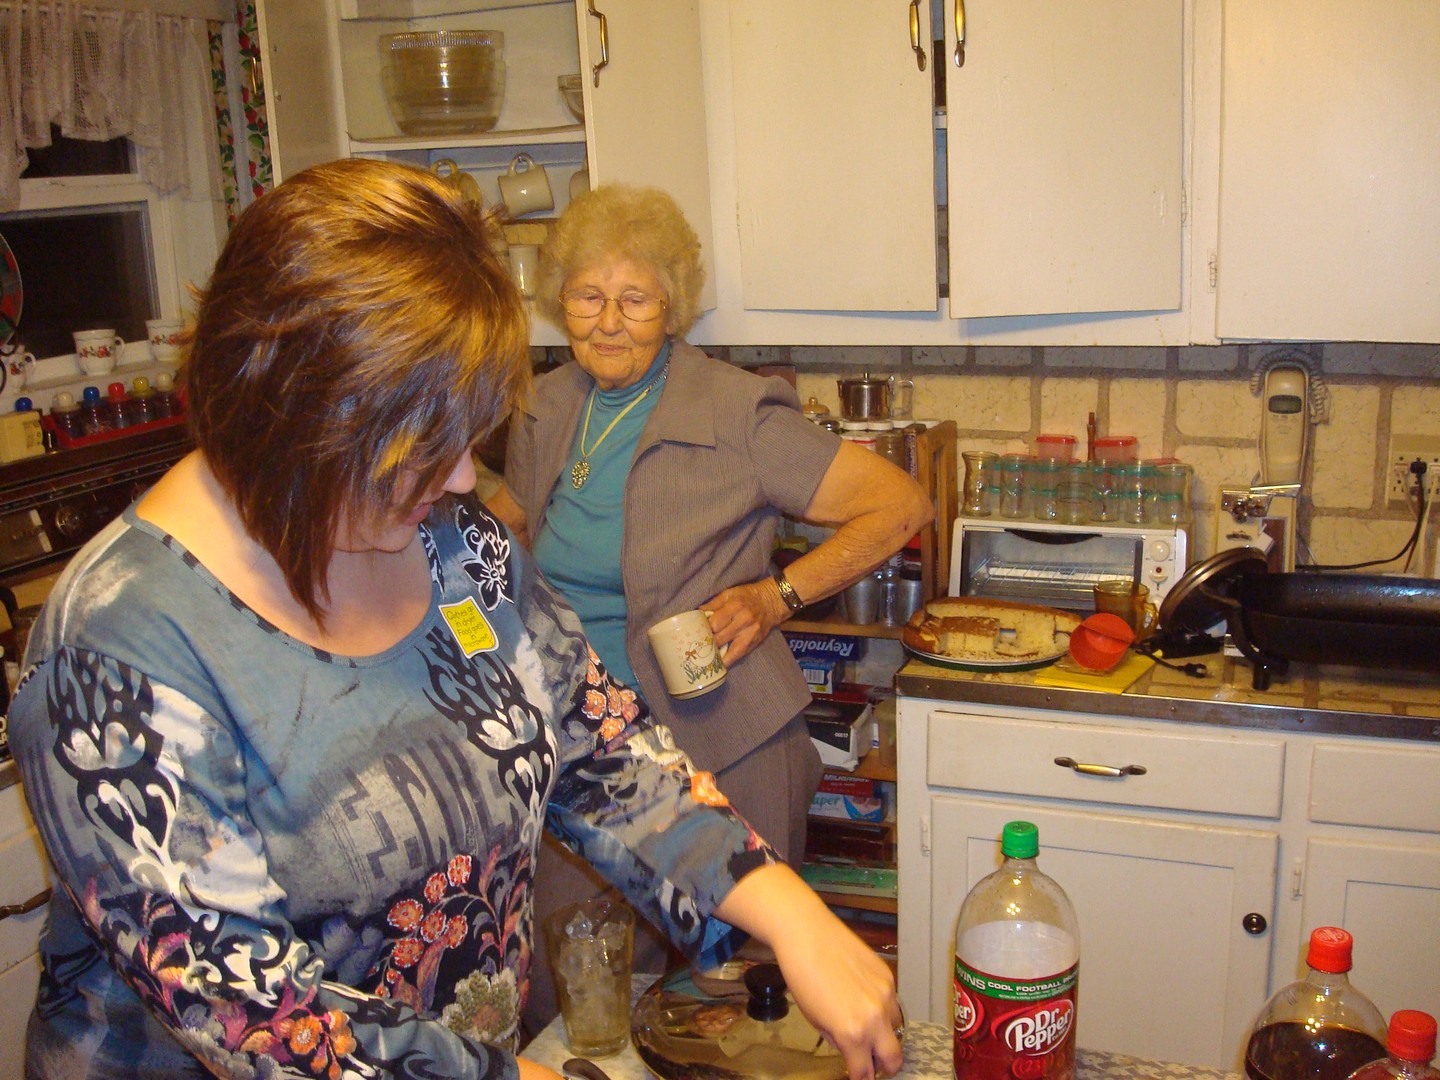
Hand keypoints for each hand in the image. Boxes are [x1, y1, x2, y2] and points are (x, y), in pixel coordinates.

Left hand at [702, 579, 788, 664]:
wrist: (772, 602)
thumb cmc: (748, 596)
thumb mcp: (729, 593)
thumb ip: (713, 604)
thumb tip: (696, 613)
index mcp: (735, 607)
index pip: (714, 624)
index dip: (703, 629)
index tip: (696, 632)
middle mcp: (743, 622)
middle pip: (719, 638)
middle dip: (707, 643)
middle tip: (697, 646)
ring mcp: (750, 634)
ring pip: (729, 651)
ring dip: (716, 655)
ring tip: (705, 657)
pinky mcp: (754, 643)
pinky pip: (738, 656)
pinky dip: (728, 661)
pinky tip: (718, 664)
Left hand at [713, 864, 904, 1079]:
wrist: (808, 934)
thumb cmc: (802, 978)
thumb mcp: (815, 1020)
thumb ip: (838, 1040)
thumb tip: (851, 1050)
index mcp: (852, 1033)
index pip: (865, 1072)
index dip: (861, 1078)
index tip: (858, 1076)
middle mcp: (875, 1018)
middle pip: (893, 1058)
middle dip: (884, 1066)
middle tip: (871, 1062)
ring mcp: (886, 996)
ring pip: (896, 1028)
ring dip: (884, 1033)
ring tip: (866, 1025)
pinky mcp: (889, 977)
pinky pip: (893, 1003)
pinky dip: (883, 1008)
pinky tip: (864, 999)